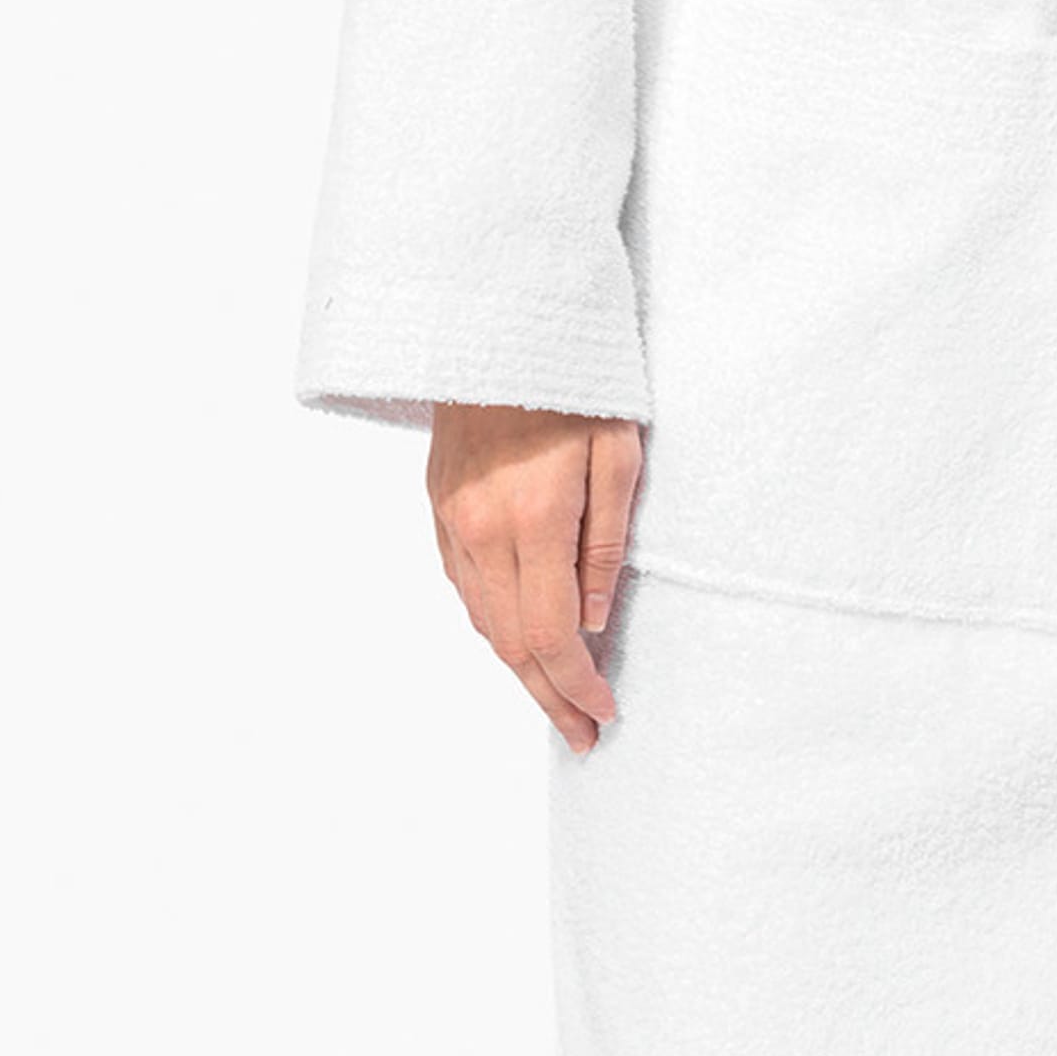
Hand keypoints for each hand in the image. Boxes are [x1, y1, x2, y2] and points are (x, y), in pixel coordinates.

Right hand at [424, 404, 641, 750]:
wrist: (495, 321)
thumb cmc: (573, 379)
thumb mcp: (618, 452)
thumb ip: (607, 542)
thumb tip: (594, 618)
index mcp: (532, 519)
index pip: (552, 634)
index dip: (577, 685)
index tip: (603, 714)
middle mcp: (480, 530)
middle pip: (512, 642)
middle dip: (549, 697)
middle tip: (581, 734)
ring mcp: (452, 520)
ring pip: (482, 620)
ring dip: (519, 668)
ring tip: (555, 699)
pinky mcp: (438, 506)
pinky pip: (463, 586)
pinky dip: (493, 624)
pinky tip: (518, 639)